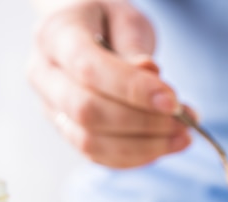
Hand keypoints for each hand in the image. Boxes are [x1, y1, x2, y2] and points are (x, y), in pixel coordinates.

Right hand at [27, 1, 190, 167]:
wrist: (84, 33)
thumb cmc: (106, 22)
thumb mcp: (124, 18)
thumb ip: (133, 46)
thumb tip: (150, 75)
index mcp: (55, 35)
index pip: (89, 69)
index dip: (132, 90)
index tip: (172, 102)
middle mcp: (44, 76)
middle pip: (87, 113)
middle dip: (141, 123)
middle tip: (183, 122)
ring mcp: (52, 110)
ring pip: (91, 144)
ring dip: (142, 147)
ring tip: (181, 137)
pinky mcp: (68, 133)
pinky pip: (99, 158)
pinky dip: (136, 158)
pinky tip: (164, 146)